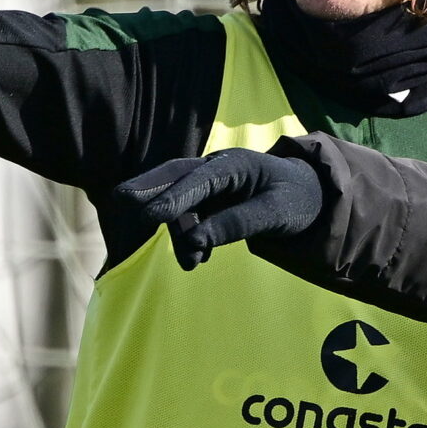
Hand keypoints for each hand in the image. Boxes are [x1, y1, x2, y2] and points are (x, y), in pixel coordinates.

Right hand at [114, 150, 323, 269]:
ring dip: (178, 233)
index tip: (152, 215)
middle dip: (146, 189)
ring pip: (177, 202)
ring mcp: (208, 182)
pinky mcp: (206, 199)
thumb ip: (238, 224)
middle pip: (173, 175)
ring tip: (193, 263)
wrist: (306, 197)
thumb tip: (197, 241)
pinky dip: (187, 238)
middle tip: (120, 201)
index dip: (175, 197)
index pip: (200, 179)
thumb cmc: (295, 200)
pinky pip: (186, 216)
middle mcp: (216, 167)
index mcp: (235, 164)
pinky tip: (198, 259)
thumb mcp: (275, 215)